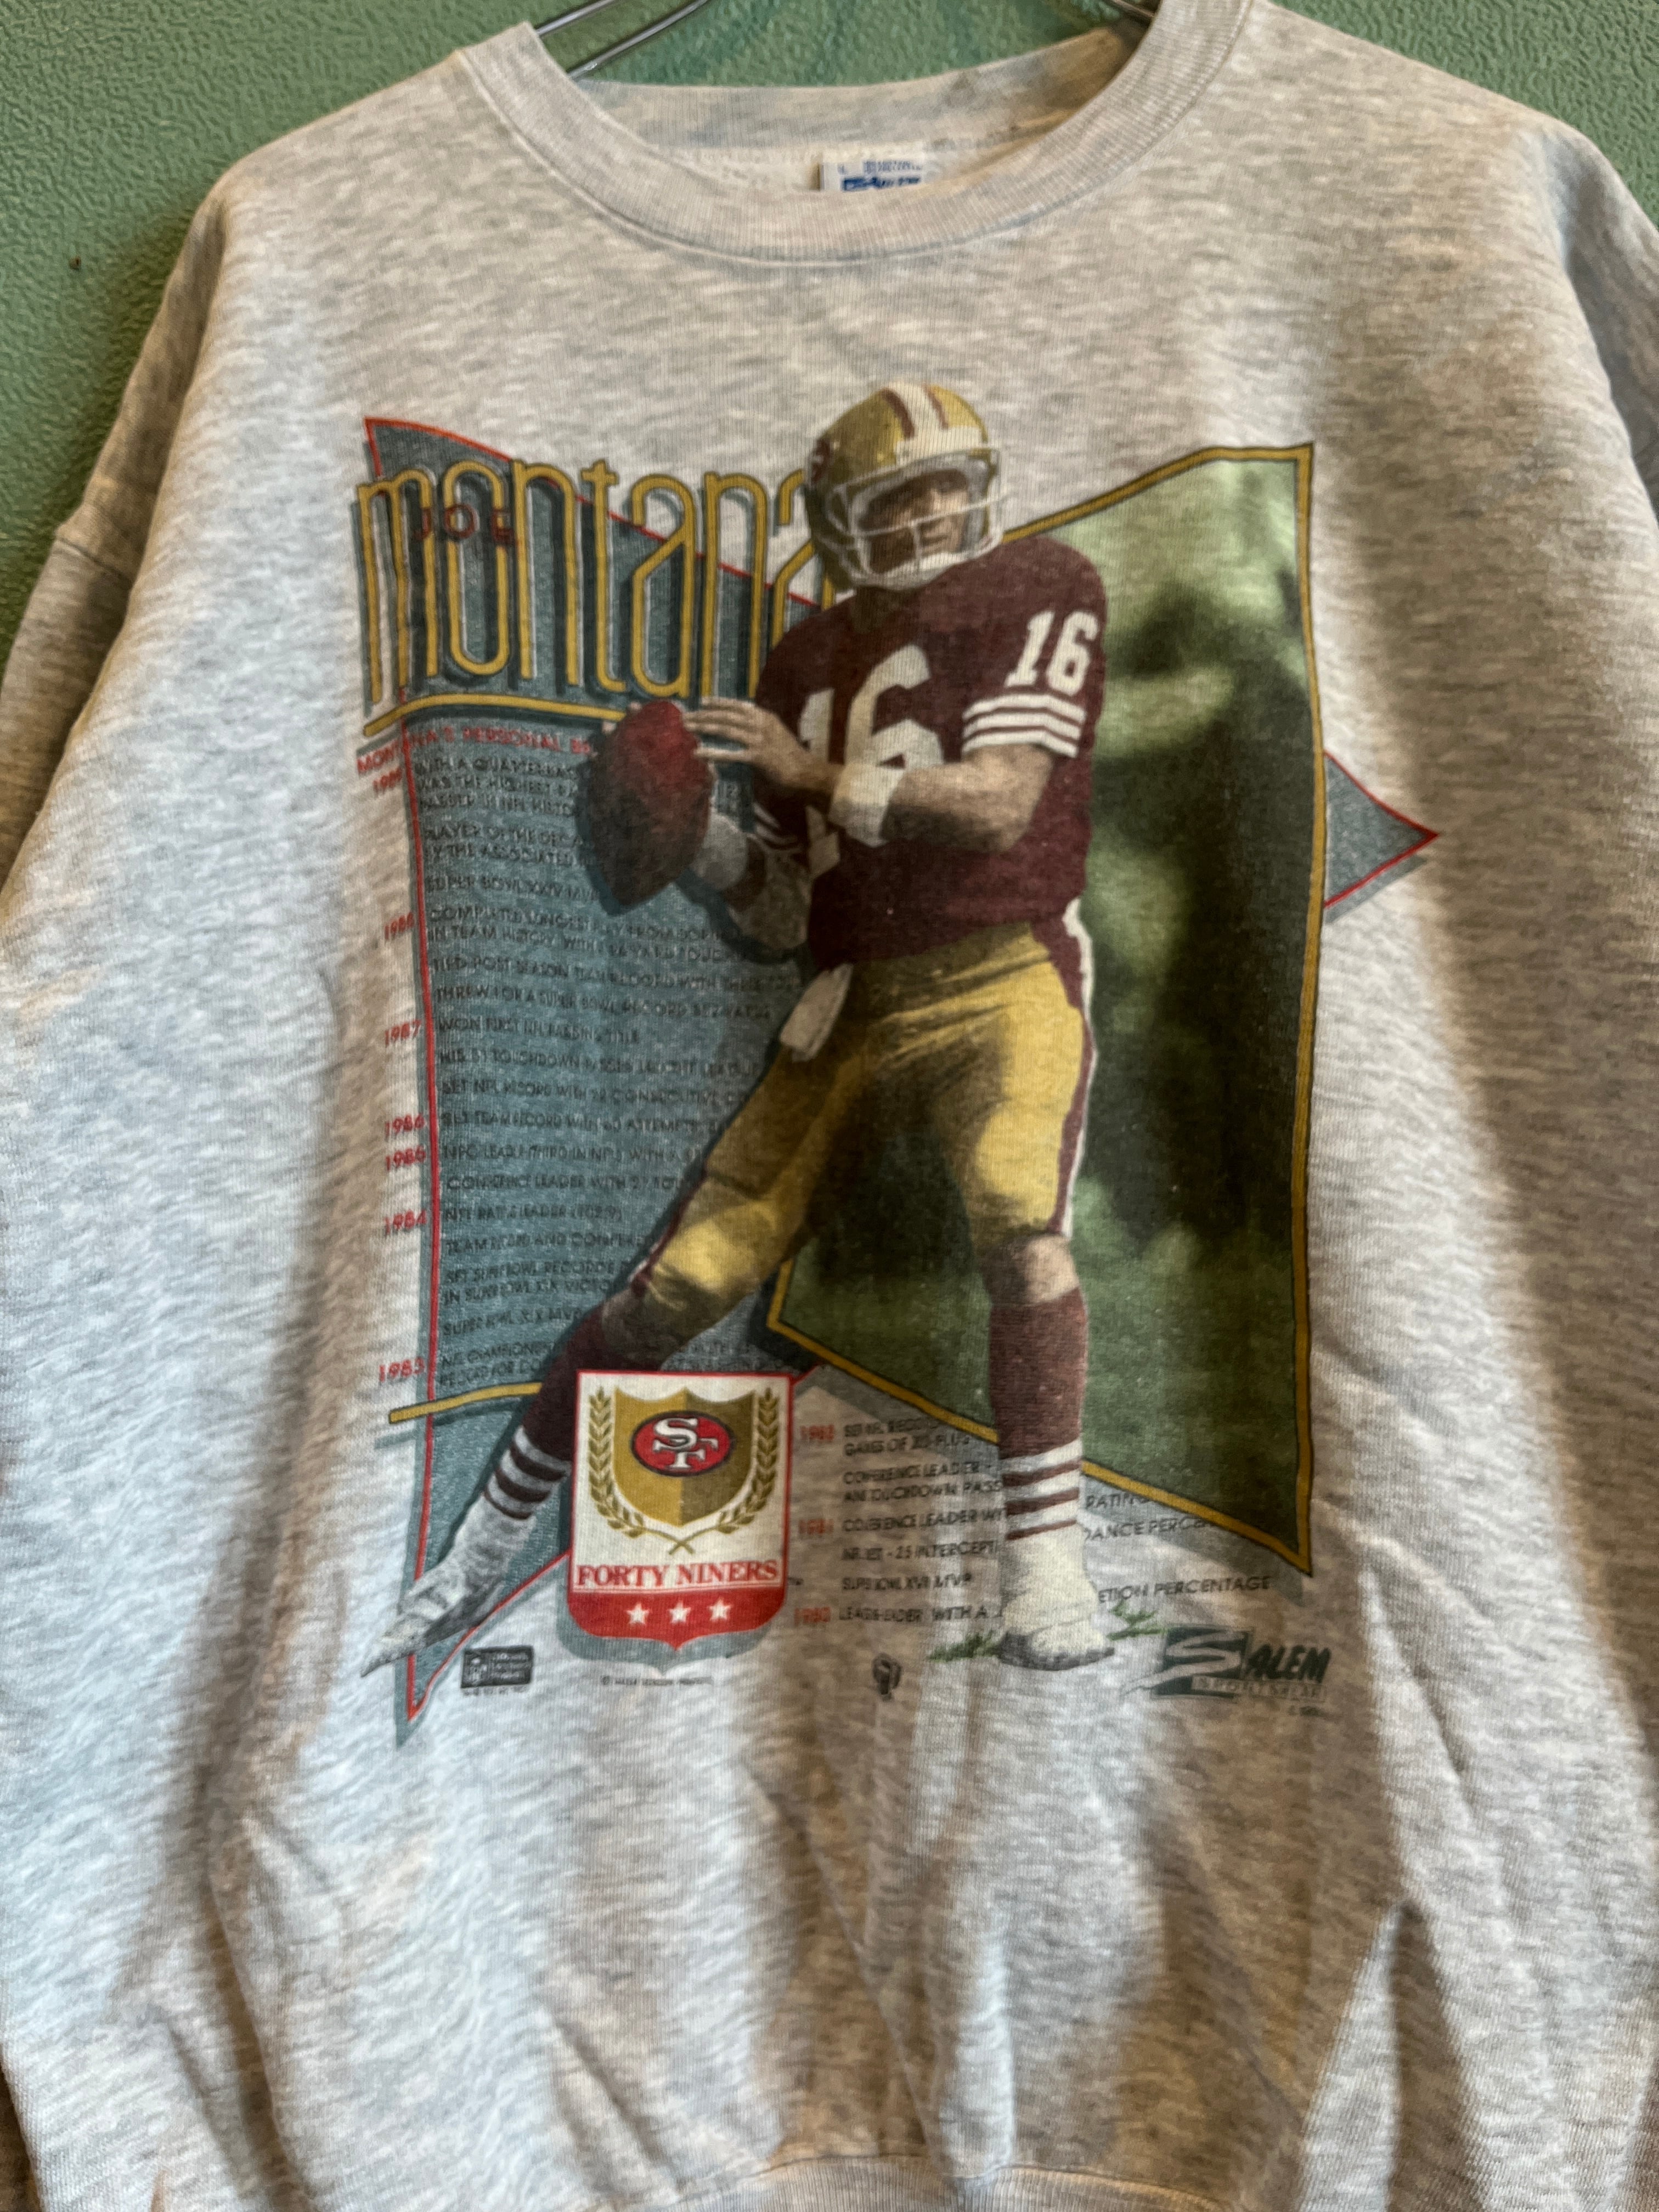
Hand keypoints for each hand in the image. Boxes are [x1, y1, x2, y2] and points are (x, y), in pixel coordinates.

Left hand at [684, 701, 835, 804]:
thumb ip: (761, 729)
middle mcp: (761, 724)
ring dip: (704, 727)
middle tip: (686, 716)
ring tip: (687, 727)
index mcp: (766, 717)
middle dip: (704, 715)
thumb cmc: (793, 757)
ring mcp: (759, 740)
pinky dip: (712, 753)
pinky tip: (698, 753)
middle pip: (727, 716)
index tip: (703, 701)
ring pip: (725, 729)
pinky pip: (729, 754)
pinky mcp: (757, 757)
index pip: (738, 706)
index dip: (719, 703)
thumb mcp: (777, 734)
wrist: (808, 772)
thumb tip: (744, 728)